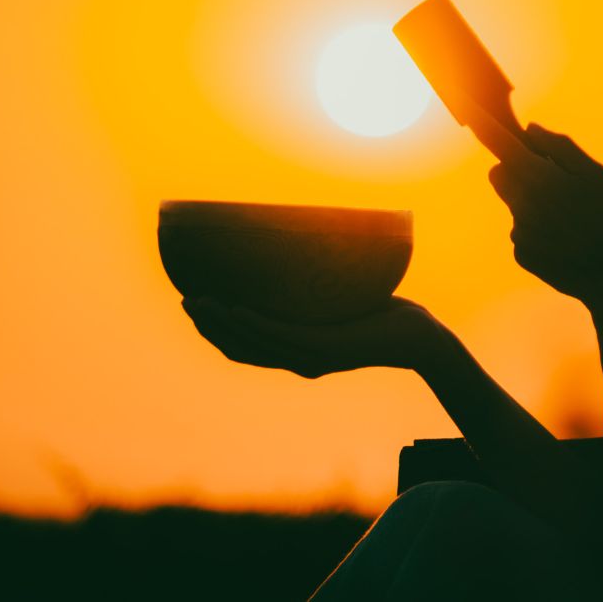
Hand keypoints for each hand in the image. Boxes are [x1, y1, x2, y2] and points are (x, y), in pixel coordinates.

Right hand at [181, 295, 450, 377]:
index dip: (214, 331)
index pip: (244, 348)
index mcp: (296, 352)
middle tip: (184, 299)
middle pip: (240, 349)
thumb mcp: (339, 296)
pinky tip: (237, 310)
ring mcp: (312, 357)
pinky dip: (256, 325)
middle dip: (208, 327)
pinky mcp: (328, 348)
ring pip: (254, 344)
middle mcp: (299, 361)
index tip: (193, 303)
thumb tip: (297, 241)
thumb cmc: (381, 312)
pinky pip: (284, 337)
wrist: (418, 335)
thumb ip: (315, 282)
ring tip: (200, 301)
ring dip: (222, 325)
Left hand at [463, 100, 602, 315]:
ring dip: (532, 202)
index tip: (463, 102)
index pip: (500, 143)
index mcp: (540, 178)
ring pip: (514, 203)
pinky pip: (523, 231)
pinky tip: (566, 242)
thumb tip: (531, 130)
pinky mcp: (521, 255)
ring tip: (570, 219)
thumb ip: (561, 148)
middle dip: (516, 170)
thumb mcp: (598, 176)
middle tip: (551, 179)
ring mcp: (520, 232)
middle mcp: (522, 204)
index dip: (481, 122)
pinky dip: (540, 231)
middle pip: (499, 173)